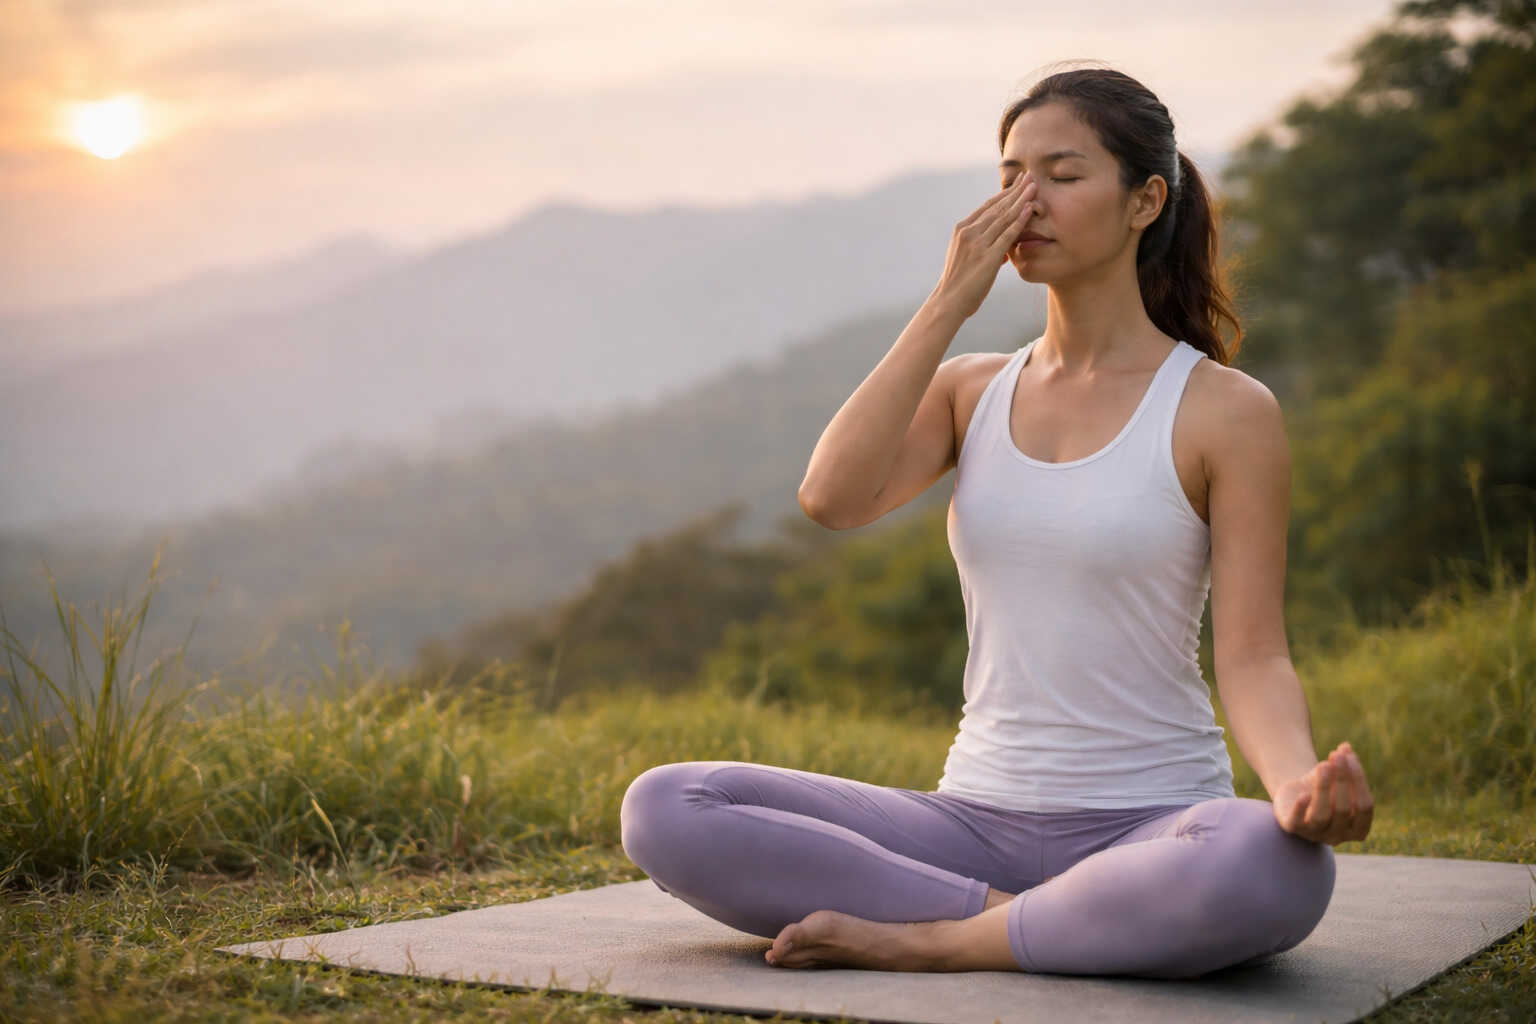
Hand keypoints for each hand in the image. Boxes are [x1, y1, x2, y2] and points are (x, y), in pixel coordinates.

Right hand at [930, 172, 1039, 320]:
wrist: (949, 302)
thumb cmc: (959, 285)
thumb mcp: (967, 259)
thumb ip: (984, 249)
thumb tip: (1006, 250)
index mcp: (962, 229)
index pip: (987, 206)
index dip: (1004, 193)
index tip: (1018, 182)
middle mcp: (968, 232)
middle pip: (997, 206)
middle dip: (1015, 190)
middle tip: (1030, 175)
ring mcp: (977, 243)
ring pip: (1003, 217)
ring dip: (1020, 200)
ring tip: (1034, 186)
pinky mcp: (987, 256)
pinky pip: (1007, 234)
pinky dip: (1020, 220)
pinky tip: (1030, 209)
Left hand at [1271, 741, 1374, 845]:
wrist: (1295, 796)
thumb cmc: (1324, 787)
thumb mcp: (1336, 776)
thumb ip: (1344, 764)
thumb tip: (1345, 747)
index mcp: (1358, 828)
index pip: (1365, 806)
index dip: (1359, 780)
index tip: (1349, 755)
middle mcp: (1338, 836)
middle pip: (1344, 809)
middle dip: (1342, 779)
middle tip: (1335, 755)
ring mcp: (1315, 835)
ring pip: (1322, 815)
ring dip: (1324, 788)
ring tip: (1323, 764)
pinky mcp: (1293, 829)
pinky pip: (1297, 823)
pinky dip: (1301, 809)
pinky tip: (1304, 793)